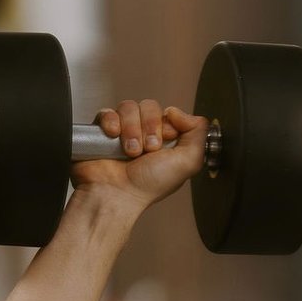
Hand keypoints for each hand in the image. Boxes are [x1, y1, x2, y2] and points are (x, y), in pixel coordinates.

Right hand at [76, 99, 209, 208]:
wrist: (117, 193)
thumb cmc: (149, 185)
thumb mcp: (189, 162)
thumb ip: (198, 133)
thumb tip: (180, 112)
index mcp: (167, 140)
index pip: (169, 113)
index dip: (167, 124)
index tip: (165, 140)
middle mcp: (146, 134)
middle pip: (149, 106)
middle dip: (149, 127)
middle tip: (147, 150)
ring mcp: (124, 131)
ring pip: (129, 107)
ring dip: (131, 129)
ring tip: (130, 151)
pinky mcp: (103, 131)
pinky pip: (107, 111)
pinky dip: (111, 122)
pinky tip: (113, 136)